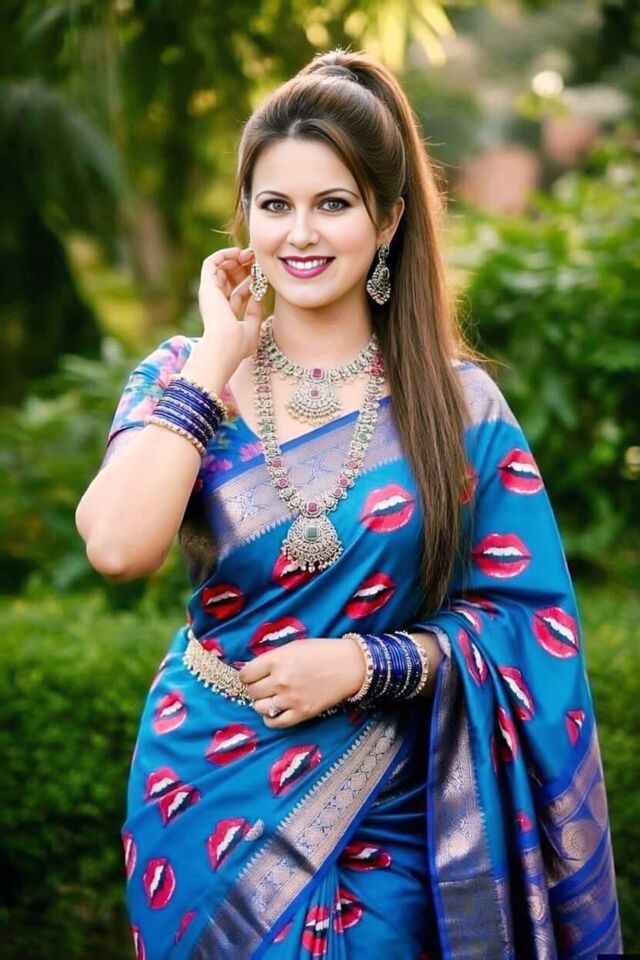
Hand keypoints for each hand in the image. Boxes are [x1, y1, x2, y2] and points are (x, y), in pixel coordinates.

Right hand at [197, 245, 262, 366]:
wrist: (226, 345)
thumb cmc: (239, 344)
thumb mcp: (252, 328)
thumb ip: (255, 312)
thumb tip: (258, 295)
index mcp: (227, 313)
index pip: (239, 292)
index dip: (251, 280)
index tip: (264, 274)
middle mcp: (217, 302)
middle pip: (230, 278)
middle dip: (244, 266)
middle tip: (257, 259)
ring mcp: (210, 293)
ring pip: (220, 268)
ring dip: (236, 258)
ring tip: (250, 254)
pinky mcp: (207, 285)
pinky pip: (211, 263)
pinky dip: (224, 255)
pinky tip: (239, 254)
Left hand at [238, 637, 365, 728]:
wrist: (350, 666)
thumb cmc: (322, 651)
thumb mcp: (293, 647)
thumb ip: (272, 658)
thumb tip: (251, 670)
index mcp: (277, 660)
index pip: (245, 674)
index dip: (246, 676)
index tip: (252, 676)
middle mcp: (280, 680)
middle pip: (251, 692)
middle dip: (254, 689)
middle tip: (263, 686)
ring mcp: (290, 699)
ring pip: (259, 708)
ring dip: (262, 703)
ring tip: (271, 698)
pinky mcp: (301, 713)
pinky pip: (274, 722)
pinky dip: (270, 719)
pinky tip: (275, 711)